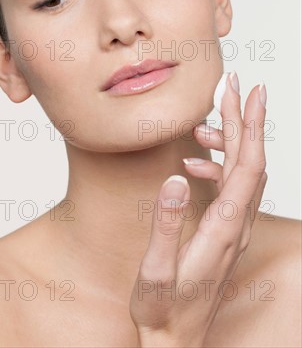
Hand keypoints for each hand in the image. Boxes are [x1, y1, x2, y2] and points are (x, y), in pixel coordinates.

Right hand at [129, 72, 267, 347]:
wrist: (177, 344)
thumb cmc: (163, 311)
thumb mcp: (156, 271)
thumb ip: (167, 225)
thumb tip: (176, 179)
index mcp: (223, 229)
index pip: (246, 165)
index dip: (250, 125)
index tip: (248, 91)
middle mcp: (237, 226)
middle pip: (250, 161)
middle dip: (245, 118)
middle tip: (235, 84)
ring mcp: (234, 230)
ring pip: (243, 172)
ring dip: (230, 140)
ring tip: (204, 121)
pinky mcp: (226, 233)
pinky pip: (231, 189)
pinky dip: (217, 165)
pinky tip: (192, 164)